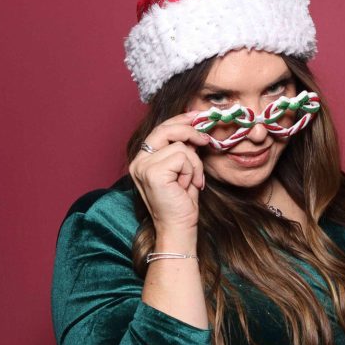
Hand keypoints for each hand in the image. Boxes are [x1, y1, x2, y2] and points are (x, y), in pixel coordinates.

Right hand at [128, 114, 210, 237]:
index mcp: (143, 160)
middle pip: (166, 129)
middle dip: (190, 130)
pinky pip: (183, 157)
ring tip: (192, 182)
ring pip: (180, 146)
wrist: (179, 229)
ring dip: (194, 164)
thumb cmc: (182, 204)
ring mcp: (143, 166)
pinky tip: (188, 186)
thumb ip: (184, 151)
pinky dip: (192, 171)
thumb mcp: (184, 171)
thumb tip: (196, 130)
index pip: (160, 130)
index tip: (197, 116)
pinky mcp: (153, 172)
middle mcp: (138, 161)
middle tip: (206, 140)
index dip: (180, 120)